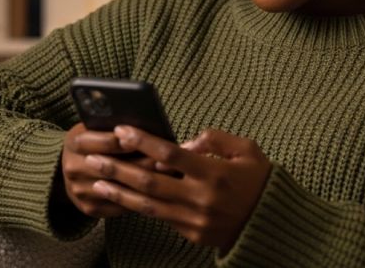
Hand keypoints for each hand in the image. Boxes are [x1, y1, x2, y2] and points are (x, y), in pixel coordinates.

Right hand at [59, 122, 161, 217]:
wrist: (71, 170)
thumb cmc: (94, 142)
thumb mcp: (97, 127)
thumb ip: (115, 126)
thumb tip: (147, 123)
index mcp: (75, 143)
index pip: (102, 142)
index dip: (123, 143)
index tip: (144, 141)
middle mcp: (74, 168)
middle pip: (114, 168)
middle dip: (144, 164)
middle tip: (169, 161)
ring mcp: (80, 191)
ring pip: (120, 189)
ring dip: (147, 184)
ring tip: (171, 176)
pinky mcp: (90, 208)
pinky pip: (120, 206)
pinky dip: (141, 199)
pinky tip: (161, 193)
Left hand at [86, 126, 271, 250]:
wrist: (271, 224)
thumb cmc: (259, 179)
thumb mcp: (247, 149)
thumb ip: (215, 139)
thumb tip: (185, 143)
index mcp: (215, 172)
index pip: (170, 154)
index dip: (144, 141)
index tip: (122, 131)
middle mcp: (201, 198)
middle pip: (150, 182)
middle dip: (118, 169)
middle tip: (93, 158)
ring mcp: (194, 219)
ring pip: (148, 205)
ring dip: (119, 192)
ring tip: (96, 181)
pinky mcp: (191, 234)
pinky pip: (160, 217)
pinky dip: (138, 206)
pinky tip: (120, 197)